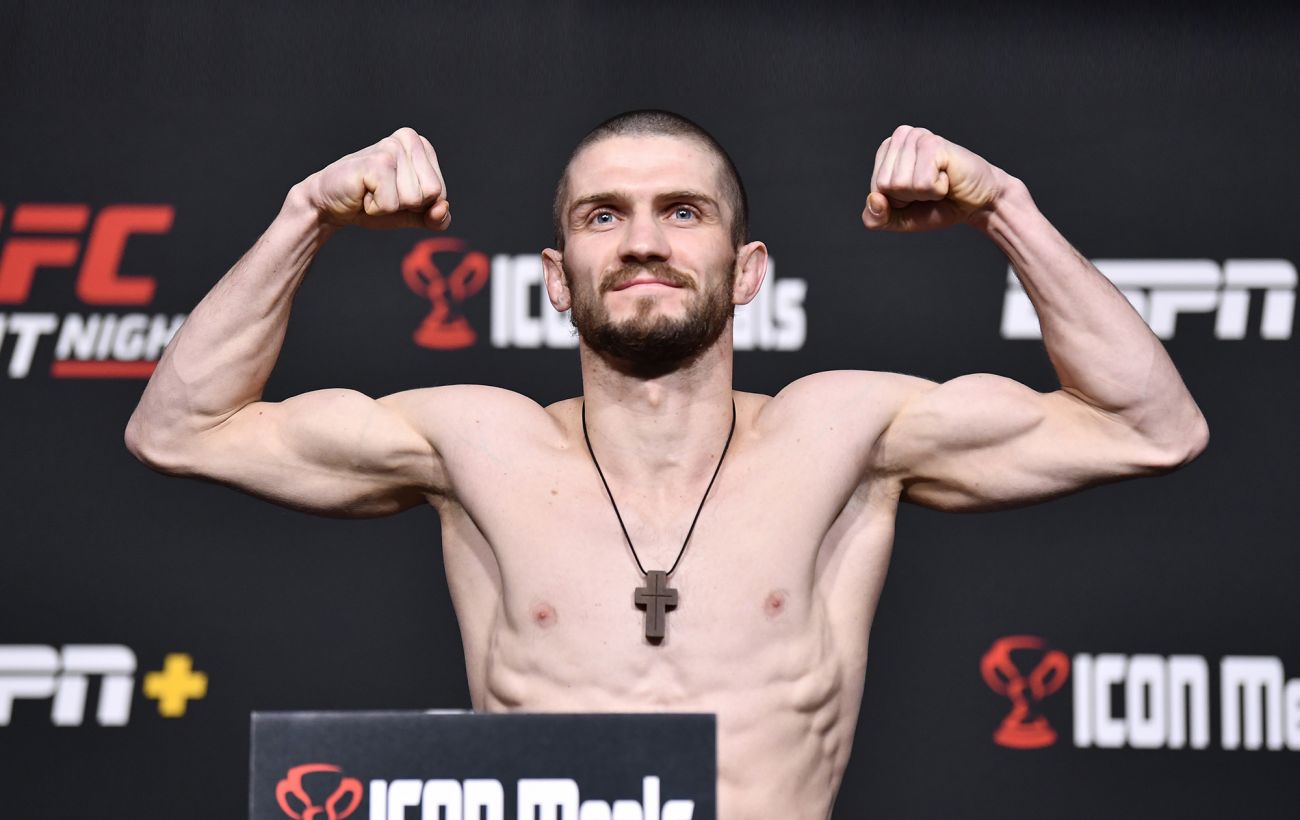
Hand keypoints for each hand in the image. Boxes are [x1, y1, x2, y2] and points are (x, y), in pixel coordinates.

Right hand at [300, 127, 450, 229]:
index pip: (441, 193)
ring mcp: (391, 148)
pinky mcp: (376, 162)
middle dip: (407, 205)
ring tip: (372, 191)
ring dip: (389, 206)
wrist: (331, 204)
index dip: (419, 205)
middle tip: (383, 192)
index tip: (395, 193)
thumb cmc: (373, 203)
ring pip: (414, 199)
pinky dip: (376, 208)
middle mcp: (409, 139)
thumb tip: (443, 208)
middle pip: (433, 194)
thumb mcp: (412, 215)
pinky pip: (392, 204)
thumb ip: (436, 219)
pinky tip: (363, 192)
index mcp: (422, 146)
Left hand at [862, 125, 1006, 231]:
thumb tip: (874, 199)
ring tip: (939, 180)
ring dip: (924, 193)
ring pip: (900, 184)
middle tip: (929, 187)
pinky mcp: (933, 143)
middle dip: (908, 197)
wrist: (979, 203)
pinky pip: (921, 183)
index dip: (896, 202)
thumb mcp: (901, 219)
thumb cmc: (941, 205)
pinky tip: (947, 177)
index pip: (874, 189)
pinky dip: (936, 189)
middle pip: (883, 185)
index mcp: (887, 151)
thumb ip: (877, 218)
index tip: (917, 193)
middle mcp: (900, 137)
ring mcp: (917, 136)